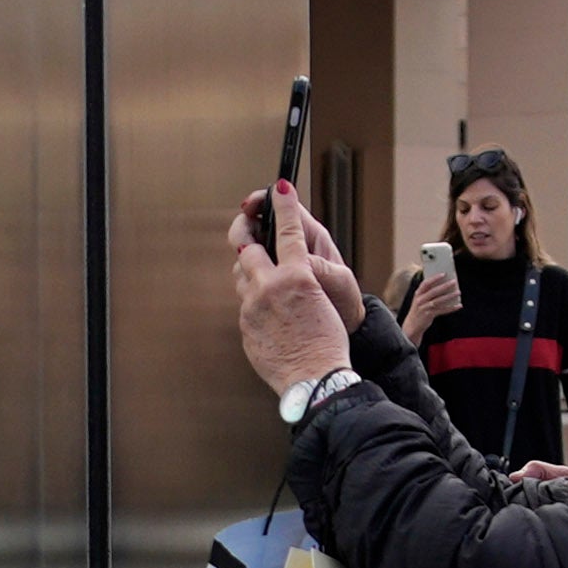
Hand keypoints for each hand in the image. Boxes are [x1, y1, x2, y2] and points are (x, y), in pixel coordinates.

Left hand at [230, 197, 365, 392]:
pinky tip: (267, 310)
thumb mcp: (323, 300)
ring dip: (248, 268)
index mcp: (297, 277)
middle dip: (244, 228)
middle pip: (246, 246)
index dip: (283, 204)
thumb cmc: (327, 345)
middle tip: (247, 219)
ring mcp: (252, 308)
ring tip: (259, 267)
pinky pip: (245, 305)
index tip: (279, 186)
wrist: (314, 381)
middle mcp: (269, 288)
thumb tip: (286, 273)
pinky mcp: (245, 327)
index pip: (289, 230)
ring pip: (240, 276)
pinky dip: (254, 301)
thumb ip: (301, 281)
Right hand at [400, 268, 458, 334]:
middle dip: (445, 286)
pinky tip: (458, 306)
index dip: (434, 278)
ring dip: (449, 296)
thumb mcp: (420, 300)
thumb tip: (444, 285)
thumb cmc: (418, 310)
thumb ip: (428, 293)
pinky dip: (451, 308)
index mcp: (417, 294)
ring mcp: (424, 308)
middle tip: (454, 282)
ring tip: (458, 292)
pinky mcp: (429, 315)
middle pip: (434, 291)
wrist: (412, 325)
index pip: (426, 283)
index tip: (443, 274)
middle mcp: (420, 300)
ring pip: (439, 300)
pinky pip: (442, 310)